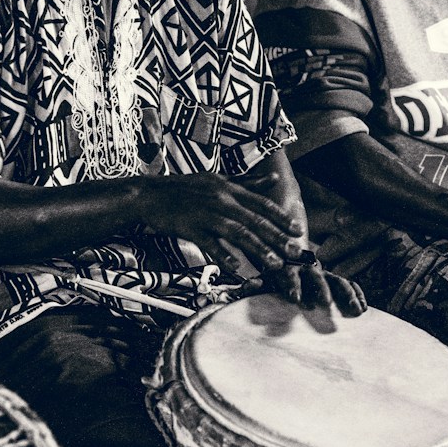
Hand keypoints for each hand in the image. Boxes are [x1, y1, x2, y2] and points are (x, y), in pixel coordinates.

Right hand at [139, 173, 310, 274]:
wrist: (150, 194)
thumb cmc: (185, 189)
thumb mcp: (218, 180)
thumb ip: (247, 183)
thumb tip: (273, 178)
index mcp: (229, 188)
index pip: (261, 203)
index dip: (281, 218)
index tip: (297, 231)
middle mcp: (222, 199)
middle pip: (255, 220)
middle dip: (278, 237)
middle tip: (295, 253)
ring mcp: (206, 213)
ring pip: (238, 232)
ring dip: (258, 249)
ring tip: (275, 264)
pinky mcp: (190, 226)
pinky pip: (211, 243)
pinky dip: (225, 255)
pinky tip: (238, 268)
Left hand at [266, 253, 367, 316]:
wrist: (288, 252)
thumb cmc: (274, 274)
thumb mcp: (264, 278)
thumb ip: (256, 284)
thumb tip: (247, 286)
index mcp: (289, 268)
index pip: (290, 275)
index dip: (293, 286)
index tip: (295, 299)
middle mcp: (308, 269)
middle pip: (317, 277)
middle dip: (322, 289)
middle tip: (325, 304)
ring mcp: (324, 274)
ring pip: (337, 280)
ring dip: (346, 294)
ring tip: (355, 310)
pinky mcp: (335, 279)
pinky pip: (349, 284)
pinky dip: (357, 293)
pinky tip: (363, 308)